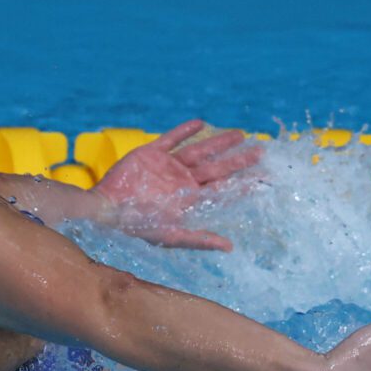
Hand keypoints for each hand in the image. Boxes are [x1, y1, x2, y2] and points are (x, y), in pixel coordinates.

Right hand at [93, 119, 261, 250]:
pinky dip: (184, 130)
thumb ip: (199, 238)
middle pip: (217, 169)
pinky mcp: (150, 153)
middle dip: (239, 161)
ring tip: (240, 134)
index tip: (265, 179)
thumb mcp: (170, 236)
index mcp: (188, 201)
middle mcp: (181, 182)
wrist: (105, 208)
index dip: (243, 185)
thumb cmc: (136, 227)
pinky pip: (171, 139)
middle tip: (261, 151)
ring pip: (199, 151)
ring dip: (219, 143)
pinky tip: (200, 123)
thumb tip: (230, 247)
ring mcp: (166, 167)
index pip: (222, 191)